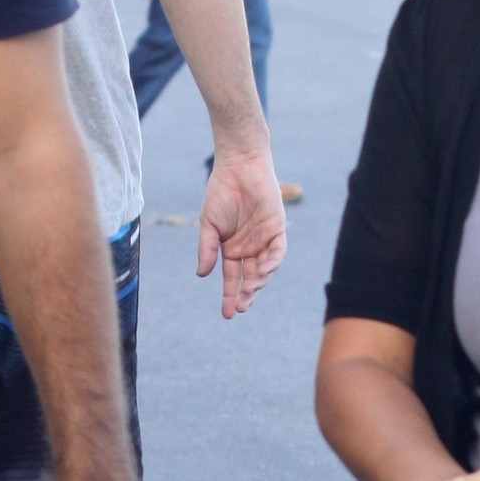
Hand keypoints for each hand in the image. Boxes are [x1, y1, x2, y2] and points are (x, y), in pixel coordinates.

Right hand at [197, 142, 286, 317]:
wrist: (238, 167)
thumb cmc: (220, 192)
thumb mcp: (209, 224)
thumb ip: (207, 249)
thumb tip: (202, 275)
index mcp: (232, 248)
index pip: (232, 277)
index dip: (230, 295)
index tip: (228, 313)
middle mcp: (249, 247)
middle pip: (250, 277)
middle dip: (246, 294)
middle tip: (241, 308)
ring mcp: (264, 238)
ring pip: (264, 268)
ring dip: (258, 281)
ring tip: (249, 290)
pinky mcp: (277, 228)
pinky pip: (277, 251)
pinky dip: (272, 262)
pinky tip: (263, 271)